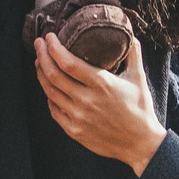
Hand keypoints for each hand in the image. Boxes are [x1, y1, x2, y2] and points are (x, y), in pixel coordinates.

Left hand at [36, 33, 168, 172]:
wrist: (140, 144)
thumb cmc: (140, 109)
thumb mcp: (139, 79)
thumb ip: (133, 54)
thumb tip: (129, 33)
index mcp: (102, 84)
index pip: (68, 63)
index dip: (54, 48)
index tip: (49, 36)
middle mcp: (87, 100)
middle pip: (54, 75)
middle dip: (42, 55)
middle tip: (38, 44)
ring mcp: (78, 117)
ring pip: (50, 91)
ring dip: (41, 74)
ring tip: (39, 62)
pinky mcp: (74, 131)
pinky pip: (54, 110)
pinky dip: (49, 96)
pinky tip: (49, 87)